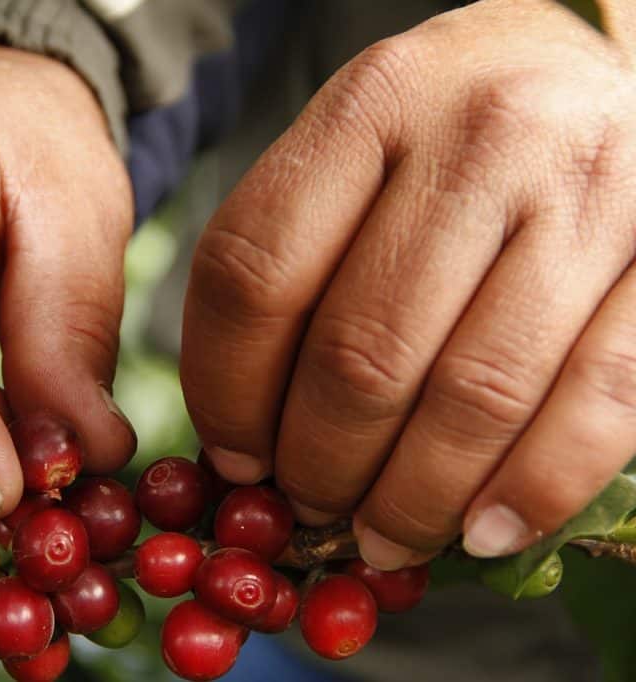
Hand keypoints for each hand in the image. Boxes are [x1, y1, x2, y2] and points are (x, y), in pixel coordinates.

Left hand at [182, 0, 635, 566]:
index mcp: (370, 105)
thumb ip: (286, 264)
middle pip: (361, 351)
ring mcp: (589, 193)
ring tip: (379, 535)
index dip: (227, 391)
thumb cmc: (439, 135)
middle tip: (307, 504)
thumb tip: (243, 437)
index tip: (233, 455)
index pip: (256, 274)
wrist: (580, 67)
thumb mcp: (346, 155)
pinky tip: (479, 532)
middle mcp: (484, 137)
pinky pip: (598, 403)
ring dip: (412, 497)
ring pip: (473, 395)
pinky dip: (530, 490)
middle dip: (319, 463)